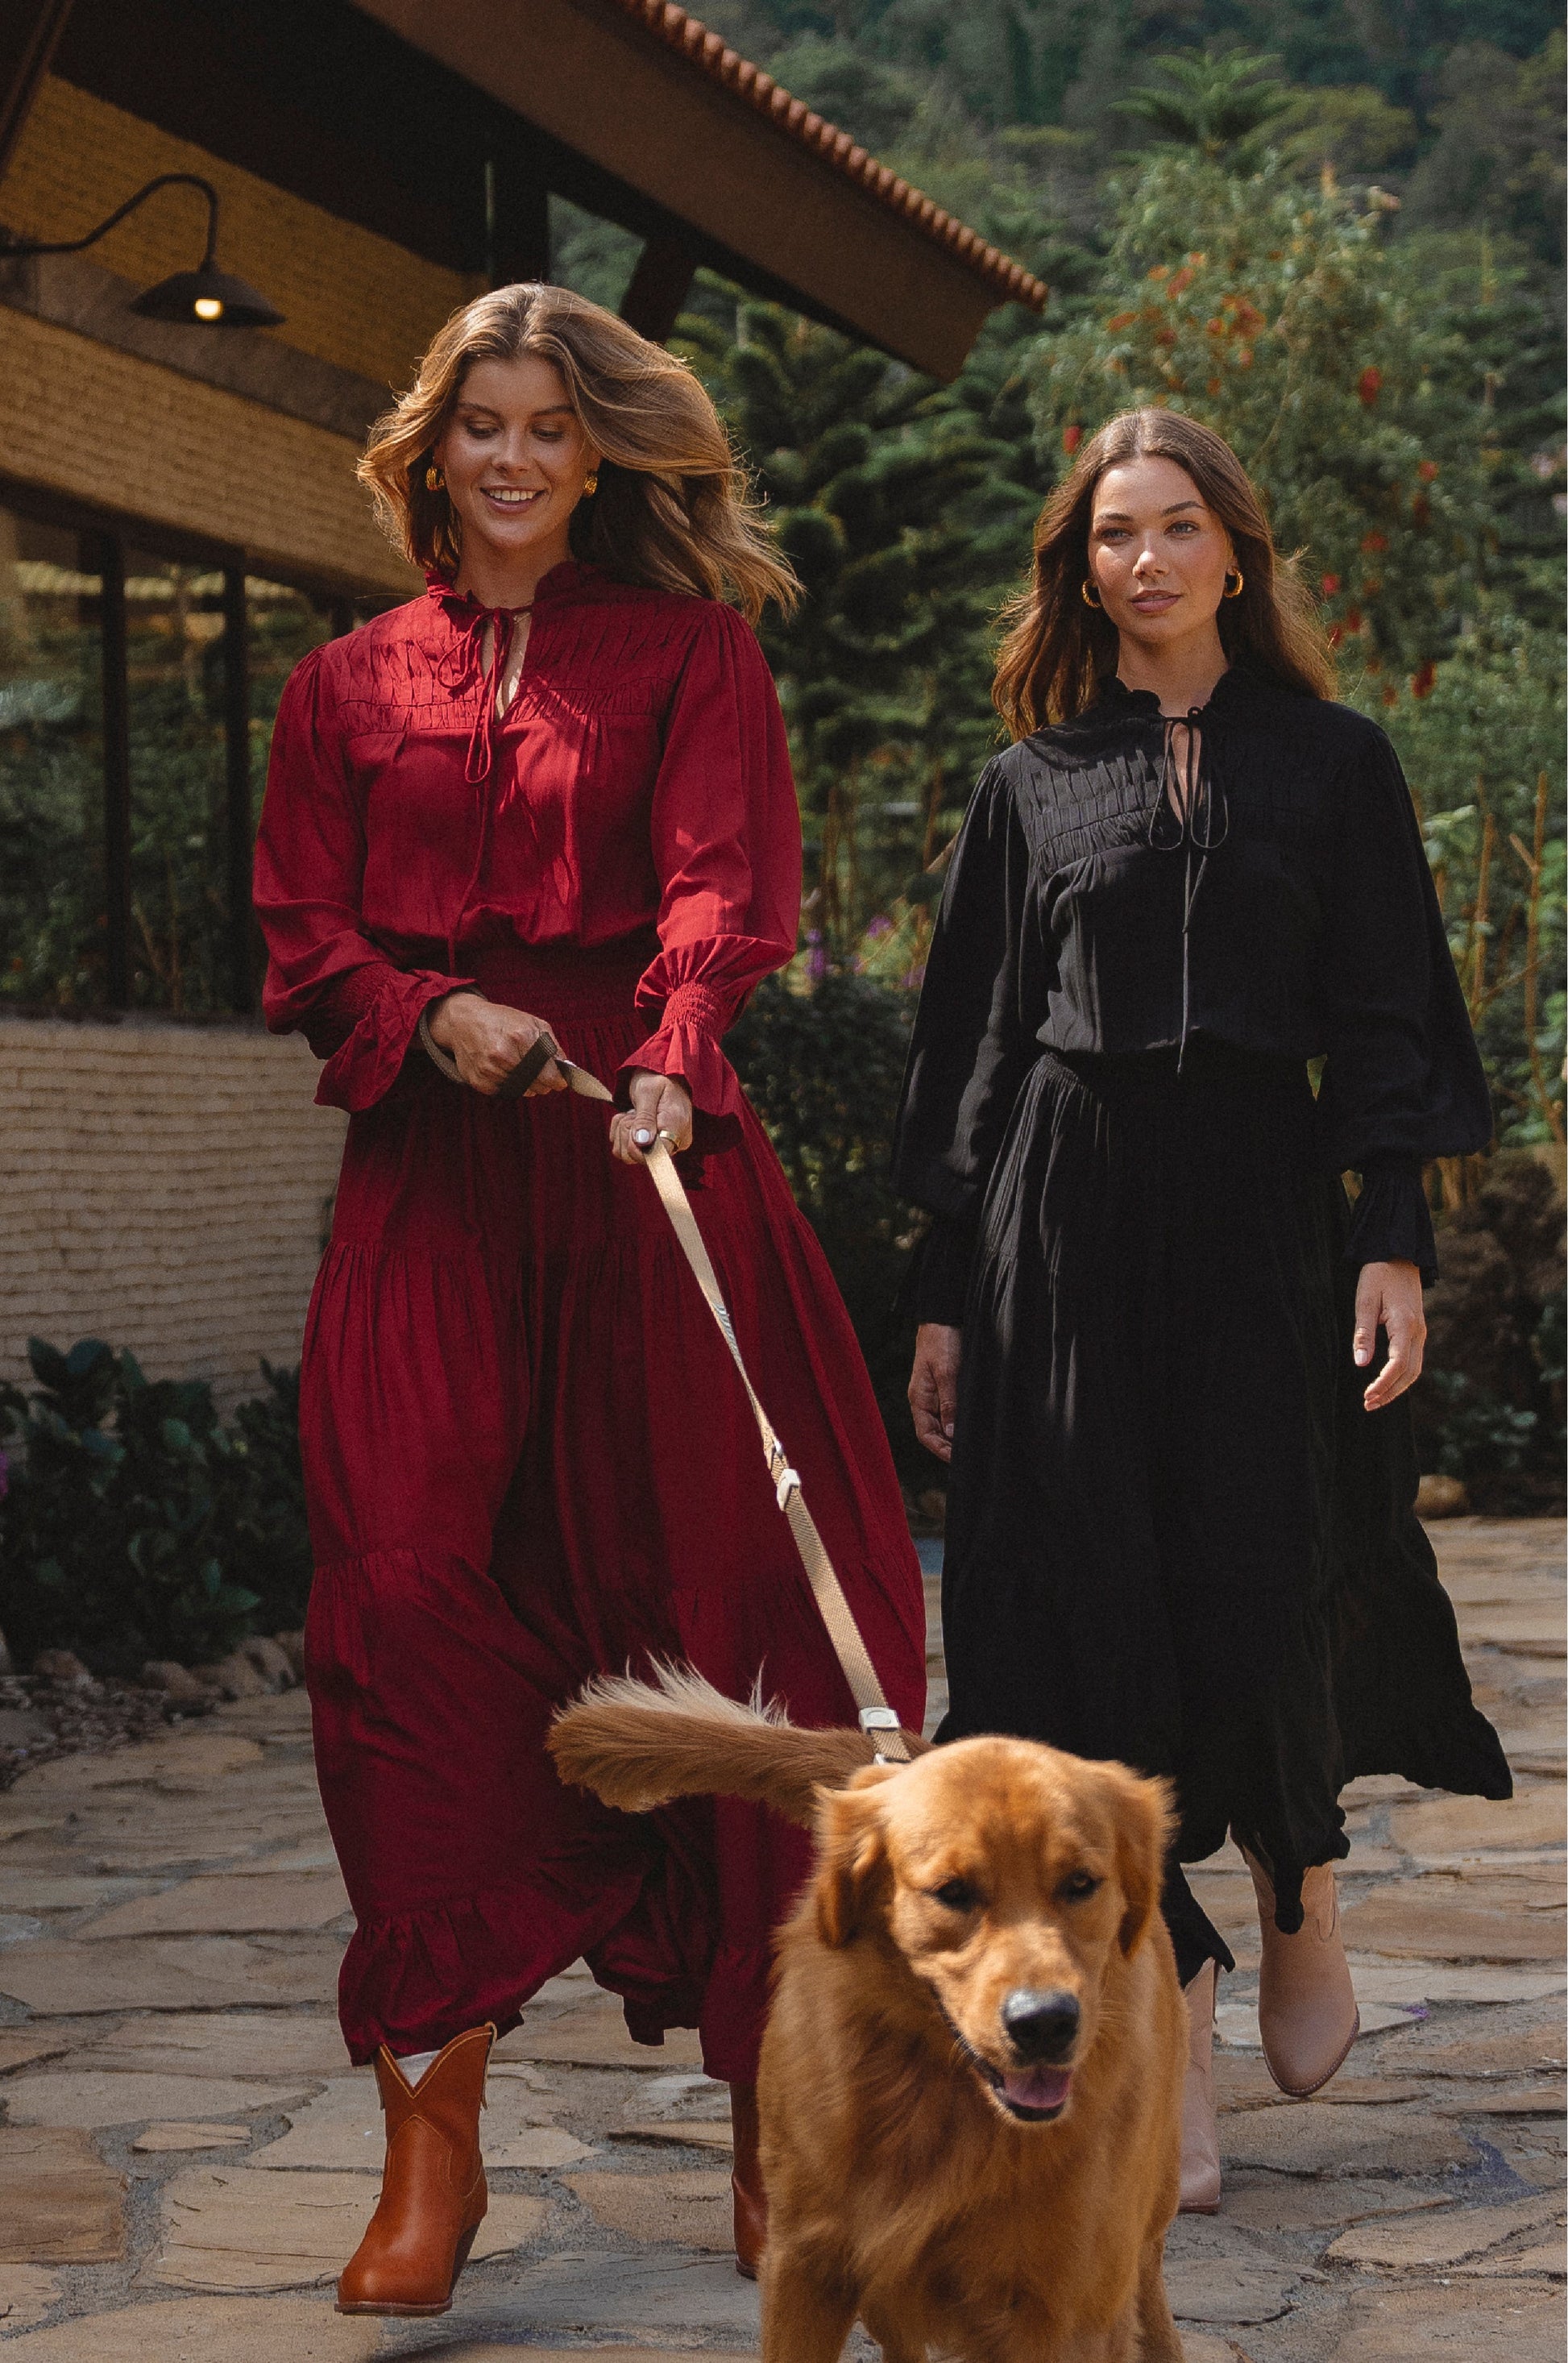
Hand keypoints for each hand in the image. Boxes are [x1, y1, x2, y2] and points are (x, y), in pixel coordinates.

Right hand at [427, 992, 567, 1097]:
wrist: (464, 1021)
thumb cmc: (501, 1021)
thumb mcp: (532, 1023)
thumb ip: (552, 1046)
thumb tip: (565, 1068)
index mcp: (520, 1037)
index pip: (548, 1075)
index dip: (557, 1081)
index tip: (560, 1082)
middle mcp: (503, 1054)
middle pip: (536, 1086)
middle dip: (543, 1083)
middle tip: (540, 1074)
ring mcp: (489, 1069)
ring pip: (521, 1091)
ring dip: (525, 1084)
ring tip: (518, 1066)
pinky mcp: (478, 1080)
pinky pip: (503, 1092)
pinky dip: (508, 1085)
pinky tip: (503, 1070)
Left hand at [610, 1069, 693, 1165]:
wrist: (659, 1073)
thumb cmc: (657, 1079)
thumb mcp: (648, 1092)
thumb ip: (645, 1117)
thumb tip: (642, 1142)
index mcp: (678, 1129)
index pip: (659, 1155)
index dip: (638, 1147)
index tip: (632, 1123)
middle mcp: (673, 1142)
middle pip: (639, 1157)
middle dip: (627, 1133)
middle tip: (633, 1112)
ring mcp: (661, 1146)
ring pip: (627, 1156)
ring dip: (622, 1131)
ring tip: (632, 1113)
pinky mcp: (649, 1147)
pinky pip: (624, 1150)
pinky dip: (620, 1133)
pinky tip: (630, 1118)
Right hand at [909, 1323, 961, 1461]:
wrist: (943, 1317)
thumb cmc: (942, 1341)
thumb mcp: (947, 1372)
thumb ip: (949, 1402)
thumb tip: (952, 1433)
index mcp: (919, 1398)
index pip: (925, 1434)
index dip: (939, 1450)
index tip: (957, 1460)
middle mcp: (925, 1399)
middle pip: (933, 1432)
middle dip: (948, 1447)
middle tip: (971, 1456)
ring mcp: (934, 1393)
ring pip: (943, 1423)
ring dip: (955, 1436)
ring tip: (973, 1445)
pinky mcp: (945, 1385)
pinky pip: (950, 1410)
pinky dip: (959, 1421)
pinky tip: (972, 1425)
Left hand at [1354, 1259, 1425, 1410]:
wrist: (1399, 1255)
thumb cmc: (1378, 1275)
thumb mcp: (1365, 1300)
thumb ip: (1363, 1333)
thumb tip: (1361, 1363)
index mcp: (1405, 1324)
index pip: (1398, 1365)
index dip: (1383, 1384)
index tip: (1367, 1397)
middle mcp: (1418, 1331)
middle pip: (1409, 1373)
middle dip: (1390, 1392)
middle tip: (1369, 1405)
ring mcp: (1421, 1331)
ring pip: (1414, 1369)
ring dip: (1397, 1387)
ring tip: (1376, 1400)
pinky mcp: (1417, 1330)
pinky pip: (1413, 1360)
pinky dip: (1402, 1376)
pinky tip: (1387, 1383)